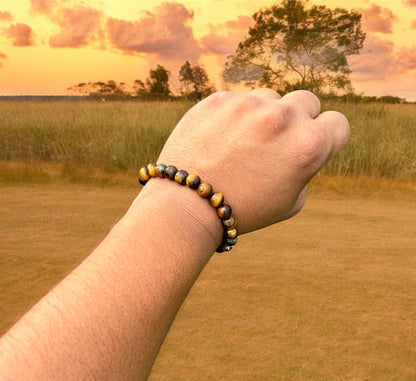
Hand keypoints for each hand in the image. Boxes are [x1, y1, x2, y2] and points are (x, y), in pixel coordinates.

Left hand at [158, 89, 349, 233]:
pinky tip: (220, 139)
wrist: (188, 205)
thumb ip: (306, 166)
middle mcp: (282, 118)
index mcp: (309, 146)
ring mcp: (249, 105)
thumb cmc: (244, 209)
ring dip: (264, 116)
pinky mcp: (219, 99)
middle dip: (298, 119)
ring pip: (270, 98)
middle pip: (307, 101)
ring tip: (241, 145)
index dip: (327, 136)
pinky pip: (239, 100)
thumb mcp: (292, 201)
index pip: (338, 122)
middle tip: (277, 142)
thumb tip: (304, 143)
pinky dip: (235, 116)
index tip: (310, 144)